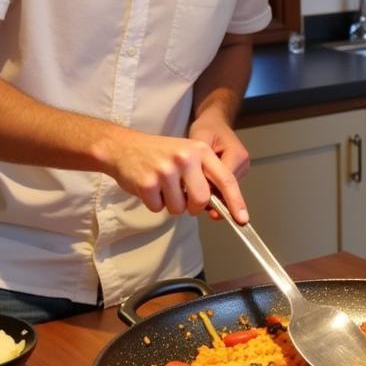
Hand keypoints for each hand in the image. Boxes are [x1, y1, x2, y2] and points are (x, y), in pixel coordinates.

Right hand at [103, 128, 248, 223]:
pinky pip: (159, 208)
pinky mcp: (148, 183)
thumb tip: (220, 206)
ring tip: (162, 186)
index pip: (226, 179)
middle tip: (184, 199)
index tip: (242, 219)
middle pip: (202, 200)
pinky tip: (149, 187)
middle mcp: (186, 158)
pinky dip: (154, 203)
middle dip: (194, 208)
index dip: (236, 201)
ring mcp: (166, 170)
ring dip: (171, 204)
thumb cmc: (159, 154)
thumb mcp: (187, 155)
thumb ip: (205, 176)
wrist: (122, 147)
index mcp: (200, 150)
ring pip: (179, 208)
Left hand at [189, 111, 249, 219]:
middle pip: (226, 190)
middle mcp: (241, 163)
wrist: (215, 122)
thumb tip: (194, 185)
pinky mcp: (235, 173)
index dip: (218, 198)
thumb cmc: (207, 128)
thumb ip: (198, 160)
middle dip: (210, 199)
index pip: (227, 182)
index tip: (216, 214)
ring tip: (191, 195)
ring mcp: (240, 169)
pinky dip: (210, 192)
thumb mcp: (200, 138)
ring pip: (223, 191)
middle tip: (192, 204)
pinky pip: (221, 188)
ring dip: (209, 196)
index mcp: (236, 155)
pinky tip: (198, 193)